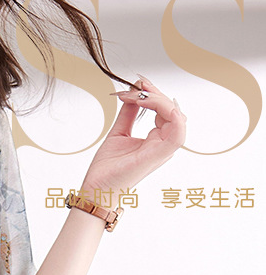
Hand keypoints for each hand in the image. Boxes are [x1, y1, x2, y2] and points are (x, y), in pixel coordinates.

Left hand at [79, 74, 185, 205]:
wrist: (96, 189)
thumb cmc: (107, 169)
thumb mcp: (119, 132)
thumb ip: (129, 112)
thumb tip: (133, 92)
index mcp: (155, 141)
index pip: (165, 111)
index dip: (155, 94)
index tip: (138, 85)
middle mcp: (161, 145)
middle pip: (172, 111)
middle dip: (155, 94)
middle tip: (136, 87)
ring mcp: (161, 151)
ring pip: (176, 118)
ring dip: (159, 101)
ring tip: (139, 95)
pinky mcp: (157, 156)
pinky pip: (177, 135)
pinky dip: (173, 117)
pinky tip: (159, 105)